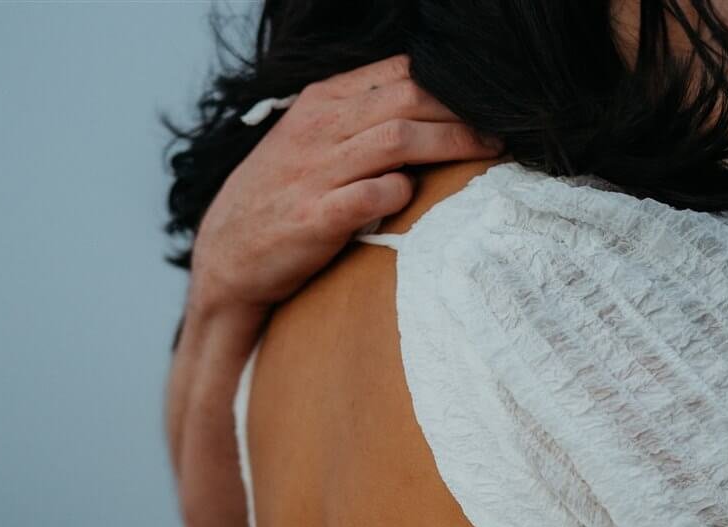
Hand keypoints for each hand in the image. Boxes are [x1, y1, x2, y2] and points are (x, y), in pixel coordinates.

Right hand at [188, 55, 501, 316]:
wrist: (227, 253)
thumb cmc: (283, 196)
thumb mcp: (313, 139)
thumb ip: (361, 119)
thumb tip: (428, 106)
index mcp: (322, 102)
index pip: (399, 73)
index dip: (449, 85)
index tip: (485, 104)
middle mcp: (320, 129)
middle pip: (409, 100)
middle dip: (462, 114)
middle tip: (499, 131)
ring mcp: (316, 173)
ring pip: (399, 141)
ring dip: (451, 145)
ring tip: (487, 154)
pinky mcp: (316, 218)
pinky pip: (375, 195)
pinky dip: (403, 192)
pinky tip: (417, 197)